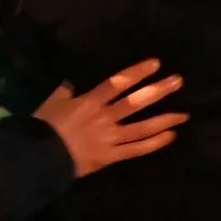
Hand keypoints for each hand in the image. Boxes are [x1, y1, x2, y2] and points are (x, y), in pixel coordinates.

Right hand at [34, 60, 186, 176]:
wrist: (37, 157)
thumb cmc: (42, 128)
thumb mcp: (51, 103)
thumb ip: (64, 92)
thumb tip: (71, 83)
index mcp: (89, 102)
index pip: (116, 83)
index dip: (136, 73)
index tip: (156, 63)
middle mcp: (104, 118)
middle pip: (135, 102)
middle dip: (158, 90)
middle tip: (178, 81)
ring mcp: (110, 138)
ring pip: (142, 127)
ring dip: (165, 119)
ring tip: (184, 114)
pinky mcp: (111, 156)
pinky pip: (136, 150)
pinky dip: (154, 144)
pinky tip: (170, 136)